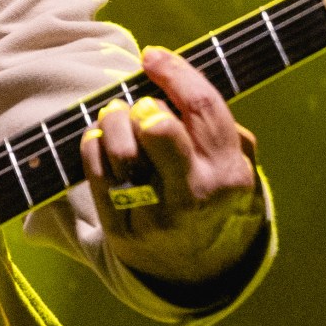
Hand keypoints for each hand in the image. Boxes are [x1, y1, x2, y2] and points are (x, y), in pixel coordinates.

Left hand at [79, 47, 266, 290]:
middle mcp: (195, 193)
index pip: (201, 107)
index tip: (152, 56)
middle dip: (142, 106)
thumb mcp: (231, 162)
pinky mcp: (123, 230)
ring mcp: (156, 215)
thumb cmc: (211, 193)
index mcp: (229, 170)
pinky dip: (93, 146)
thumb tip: (168, 77)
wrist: (200, 270)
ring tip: (116, 117)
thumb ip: (213, 124)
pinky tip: (101, 142)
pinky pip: (97, 174)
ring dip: (112, 121)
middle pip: (159, 129)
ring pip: (121, 151)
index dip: (174, 73)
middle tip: (141, 106)